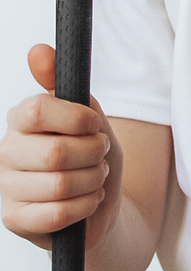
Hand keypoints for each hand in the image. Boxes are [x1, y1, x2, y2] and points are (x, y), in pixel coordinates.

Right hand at [0, 44, 122, 252]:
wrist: (100, 202)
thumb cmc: (92, 155)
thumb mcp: (89, 115)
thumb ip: (64, 83)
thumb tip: (37, 50)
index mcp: (21, 119)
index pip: (38, 110)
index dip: (77, 119)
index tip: (95, 125)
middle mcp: (6, 151)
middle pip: (56, 152)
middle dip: (93, 154)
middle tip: (100, 154)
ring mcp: (7, 187)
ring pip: (61, 185)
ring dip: (93, 181)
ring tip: (95, 177)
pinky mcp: (14, 219)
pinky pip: (58, 213)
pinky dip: (85, 205)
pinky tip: (87, 200)